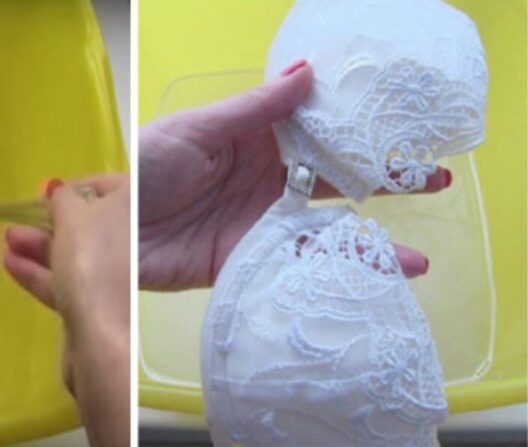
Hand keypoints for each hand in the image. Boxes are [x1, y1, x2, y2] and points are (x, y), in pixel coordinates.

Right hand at [3, 173, 129, 446]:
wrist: (110, 338)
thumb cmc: (94, 258)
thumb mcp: (74, 216)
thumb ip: (63, 198)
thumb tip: (57, 188)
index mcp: (140, 205)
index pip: (104, 185)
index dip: (71, 190)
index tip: (42, 197)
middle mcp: (140, 234)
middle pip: (91, 222)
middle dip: (50, 221)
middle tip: (17, 221)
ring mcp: (128, 272)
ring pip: (81, 254)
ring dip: (41, 246)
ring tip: (7, 241)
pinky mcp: (111, 305)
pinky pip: (77, 281)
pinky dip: (47, 273)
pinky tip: (12, 265)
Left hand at [139, 60, 450, 290]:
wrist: (112, 234)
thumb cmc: (146, 169)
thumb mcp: (196, 131)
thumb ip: (252, 112)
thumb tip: (307, 74)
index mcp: (255, 141)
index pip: (317, 132)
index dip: (357, 129)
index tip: (401, 127)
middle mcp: (267, 182)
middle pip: (333, 181)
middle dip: (382, 180)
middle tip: (432, 179)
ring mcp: (261, 224)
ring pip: (323, 231)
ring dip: (367, 242)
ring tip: (414, 258)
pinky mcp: (250, 263)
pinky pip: (296, 267)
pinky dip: (330, 274)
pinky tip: (365, 282)